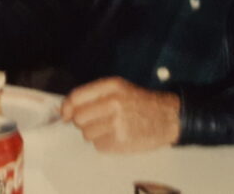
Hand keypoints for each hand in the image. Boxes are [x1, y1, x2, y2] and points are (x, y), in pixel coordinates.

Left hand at [60, 77, 180, 151]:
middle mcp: (113, 103)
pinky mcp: (121, 142)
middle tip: (95, 120)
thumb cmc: (141, 102)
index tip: (65, 114)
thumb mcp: (119, 88)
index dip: (67, 107)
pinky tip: (117, 136)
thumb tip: (66, 109)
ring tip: (110, 128)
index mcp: (111, 86)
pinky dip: (104, 143)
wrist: (168, 117)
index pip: (76, 97)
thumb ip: (93, 94)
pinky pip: (98, 146)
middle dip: (83, 122)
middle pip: (78, 118)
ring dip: (94, 133)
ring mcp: (118, 124)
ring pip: (87, 134)